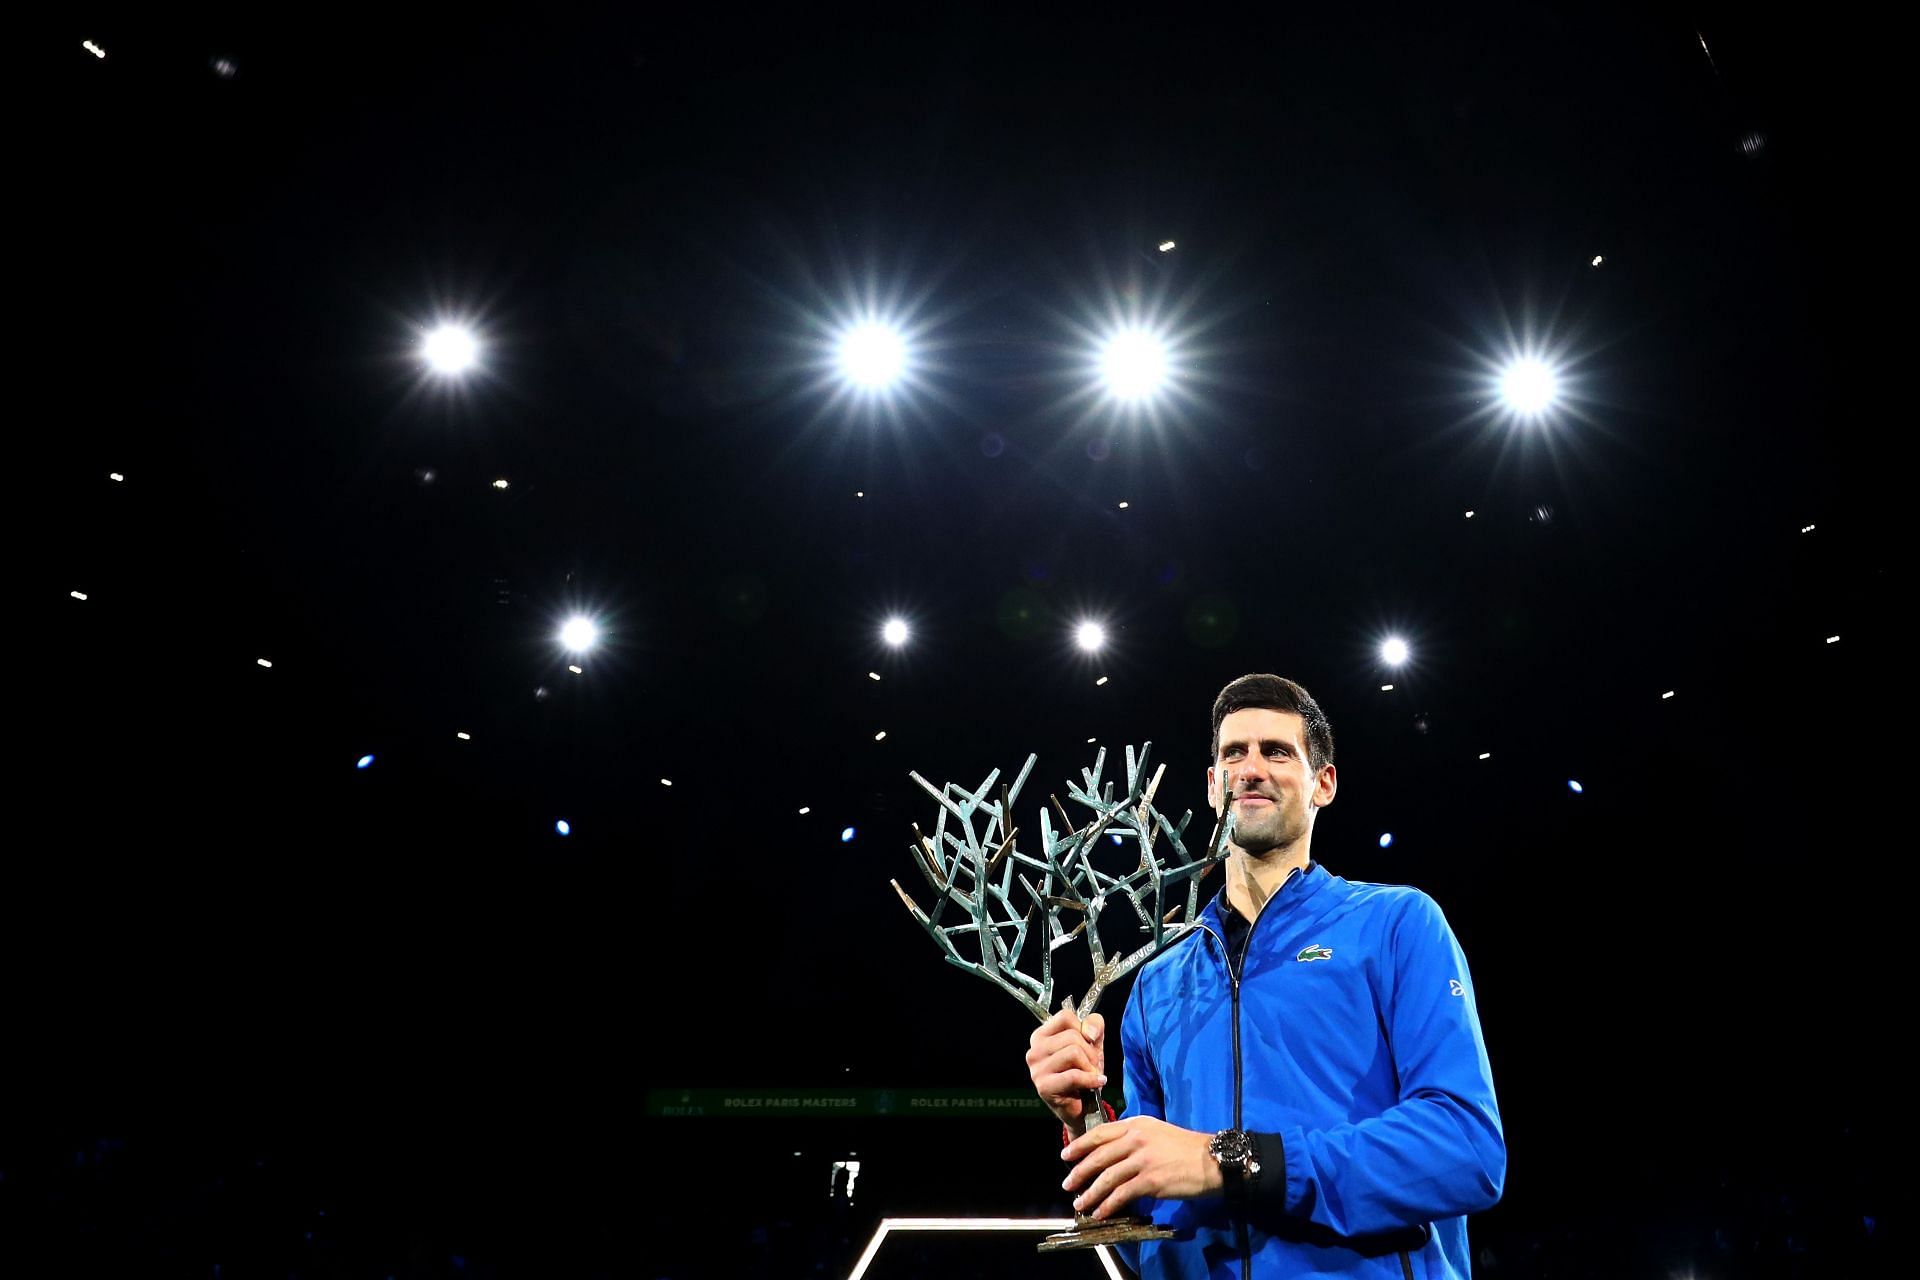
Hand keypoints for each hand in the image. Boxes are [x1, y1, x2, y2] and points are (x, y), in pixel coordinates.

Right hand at [1026, 1000, 1105, 1125]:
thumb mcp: (1092, 1044)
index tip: (1088, 1044)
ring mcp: (1037, 1069)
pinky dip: (1091, 1079)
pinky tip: (1098, 1082)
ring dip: (1091, 1067)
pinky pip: (1074, 1075)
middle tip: (1092, 1066)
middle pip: (1072, 1036)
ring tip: (1091, 1075)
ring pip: (1074, 1053)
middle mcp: (1034, 1050)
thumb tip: (1089, 1032)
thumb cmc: (1084, 1072)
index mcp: (1041, 1036)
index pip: (1065, 1017)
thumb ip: (1094, 1026)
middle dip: (1091, 1052)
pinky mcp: (1044, 1087)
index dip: (1083, 1029)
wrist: (1083, 1107)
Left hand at [1060, 1116, 1220, 1219]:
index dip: (1080, 1145)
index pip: (1100, 1133)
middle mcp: (1136, 1139)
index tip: (1066, 1155)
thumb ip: (1133, 1138)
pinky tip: (1100, 1212)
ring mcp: (1143, 1159)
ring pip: (1107, 1178)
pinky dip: (1108, 1205)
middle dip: (1079, 1172)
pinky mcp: (1151, 1180)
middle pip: (1098, 1156)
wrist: (1212, 1161)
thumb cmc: (1185, 1148)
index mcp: (1137, 1124)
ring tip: (1080, 1204)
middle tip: (1067, 1185)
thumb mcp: (1157, 1132)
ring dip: (1090, 1193)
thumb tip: (1110, 1154)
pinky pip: (1122, 1194)